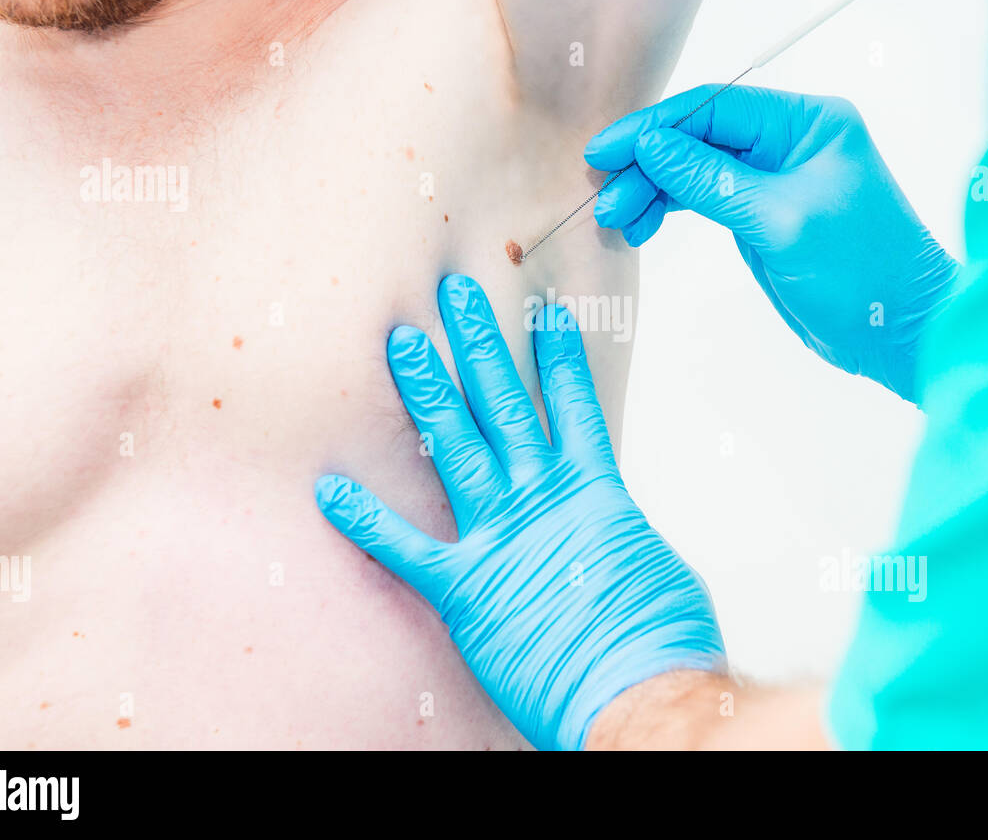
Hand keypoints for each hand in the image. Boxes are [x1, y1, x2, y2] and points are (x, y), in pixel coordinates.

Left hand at [314, 274, 724, 750]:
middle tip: (453, 293)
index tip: (542, 311)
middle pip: (504, 404)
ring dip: (428, 393)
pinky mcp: (467, 589)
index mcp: (595, 493)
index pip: (572, 406)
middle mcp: (543, 500)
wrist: (639, 696)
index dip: (556, 356)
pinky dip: (365, 519)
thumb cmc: (658, 642)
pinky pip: (406, 548)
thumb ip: (618, 538)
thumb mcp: (651, 569)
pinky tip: (329, 489)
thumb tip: (611, 535)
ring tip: (401, 343)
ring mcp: (502, 538)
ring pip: (457, 447)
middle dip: (476, 345)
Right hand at [585, 86, 960, 402]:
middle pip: (698, 137)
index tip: (604, 152)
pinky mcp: (762, 214)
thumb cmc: (862, 272)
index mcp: (807, 123)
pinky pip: (704, 198)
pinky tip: (642, 226)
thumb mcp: (780, 221)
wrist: (901, 332)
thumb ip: (711, 180)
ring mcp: (774, 178)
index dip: (653, 129)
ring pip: (694, 169)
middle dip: (647, 165)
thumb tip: (651, 146)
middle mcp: (790, 140)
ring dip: (652, 191)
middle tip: (605, 201)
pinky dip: (670, 208)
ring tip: (616, 220)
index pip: (714, 109)